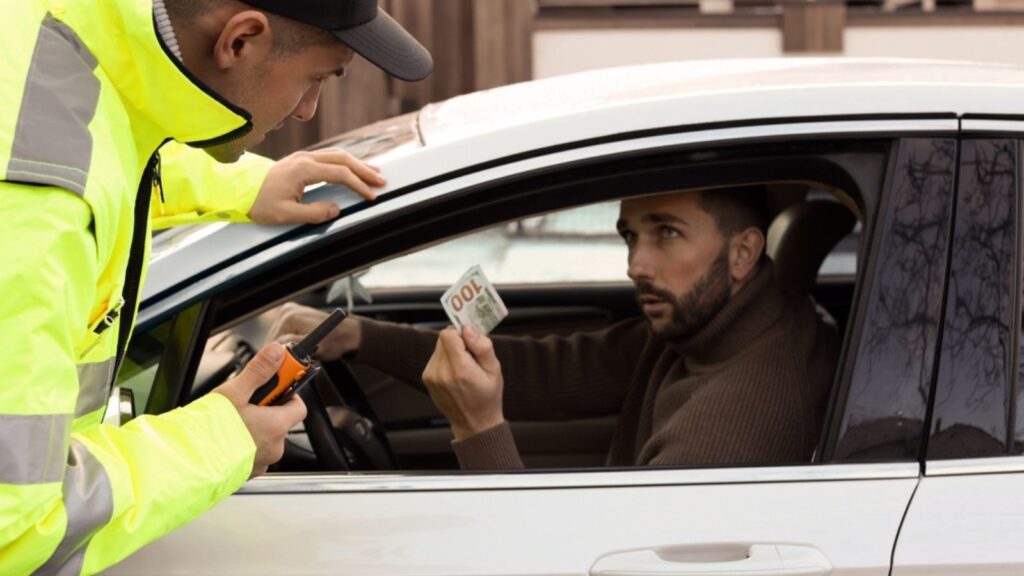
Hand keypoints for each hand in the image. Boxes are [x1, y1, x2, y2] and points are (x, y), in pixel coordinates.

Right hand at [212, 342, 306, 477]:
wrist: (185, 466)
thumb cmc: (207, 433)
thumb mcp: (233, 393)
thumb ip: (259, 371)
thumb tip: (276, 353)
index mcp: (276, 426)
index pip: (299, 407)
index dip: (288, 393)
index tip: (275, 385)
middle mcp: (274, 448)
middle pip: (279, 422)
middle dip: (264, 410)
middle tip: (243, 403)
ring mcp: (261, 462)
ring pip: (264, 439)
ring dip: (253, 428)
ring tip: (229, 422)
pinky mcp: (246, 473)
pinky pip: (251, 454)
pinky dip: (242, 445)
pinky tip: (223, 439)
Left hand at [248, 149, 385, 224]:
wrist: (237, 191)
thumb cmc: (258, 203)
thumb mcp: (285, 215)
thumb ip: (313, 213)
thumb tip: (336, 209)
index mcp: (302, 169)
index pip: (340, 174)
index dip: (359, 185)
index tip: (371, 196)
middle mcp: (304, 158)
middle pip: (343, 159)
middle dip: (365, 170)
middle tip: (382, 180)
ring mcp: (302, 157)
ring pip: (337, 155)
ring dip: (357, 163)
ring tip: (374, 172)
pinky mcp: (300, 161)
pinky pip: (329, 157)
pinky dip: (345, 163)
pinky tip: (353, 169)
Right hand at [266, 302, 360, 360]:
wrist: (346, 333)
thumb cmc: (335, 341)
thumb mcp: (313, 350)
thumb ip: (292, 352)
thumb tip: (276, 355)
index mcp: (289, 317)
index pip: (271, 345)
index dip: (276, 360)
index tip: (283, 371)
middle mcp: (287, 312)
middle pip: (272, 342)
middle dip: (280, 355)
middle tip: (292, 365)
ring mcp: (288, 313)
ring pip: (275, 341)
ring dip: (283, 351)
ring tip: (297, 355)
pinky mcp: (289, 317)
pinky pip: (281, 336)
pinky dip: (286, 344)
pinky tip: (296, 348)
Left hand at [421, 326, 504, 440]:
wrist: (474, 422)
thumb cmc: (487, 396)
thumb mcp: (494, 369)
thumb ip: (482, 346)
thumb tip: (468, 329)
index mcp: (459, 369)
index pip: (448, 334)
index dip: (460, 333)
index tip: (471, 341)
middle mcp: (441, 372)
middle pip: (443, 339)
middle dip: (458, 342)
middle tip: (471, 355)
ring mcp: (431, 376)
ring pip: (439, 347)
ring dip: (451, 351)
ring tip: (464, 367)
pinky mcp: (427, 378)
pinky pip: (436, 357)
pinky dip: (446, 360)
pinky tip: (456, 373)